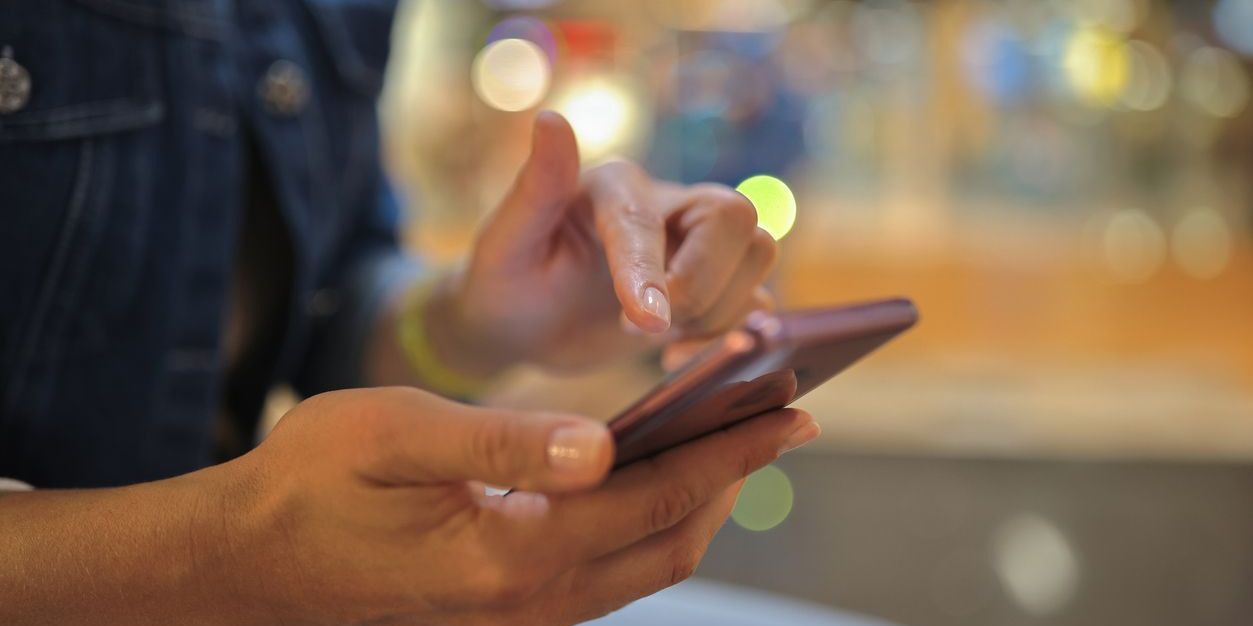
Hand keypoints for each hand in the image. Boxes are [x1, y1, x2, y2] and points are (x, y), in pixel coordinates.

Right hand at [209, 387, 818, 624]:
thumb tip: (605, 445)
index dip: (727, 452)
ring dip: (699, 504)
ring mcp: (520, 617)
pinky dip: (652, 526)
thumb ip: (502, 440)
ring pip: (645, 566)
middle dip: (733, 478)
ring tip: (735, 445)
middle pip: (669, 542)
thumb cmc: (309, 484)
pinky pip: (608, 575)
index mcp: (509, 554)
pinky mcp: (506, 610)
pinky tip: (656, 482)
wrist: (248, 561)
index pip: (653, 498)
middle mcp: (528, 602)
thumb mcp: (394, 436)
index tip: (789, 411)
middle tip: (783, 420)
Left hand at [432, 112, 777, 372]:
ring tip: (659, 344)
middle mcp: (666, 205)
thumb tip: (549, 118)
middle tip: (648, 331)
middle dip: (703, 284)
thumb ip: (534, 186)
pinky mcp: (712, 288)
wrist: (523, 325)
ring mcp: (695, 247)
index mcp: (616, 186)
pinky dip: (731, 333)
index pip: (649, 220)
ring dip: (719, 312)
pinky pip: (757, 300)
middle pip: (735, 218)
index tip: (644, 323)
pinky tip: (675, 355)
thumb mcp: (505, 241)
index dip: (652, 272)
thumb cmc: (507, 280)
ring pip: (758, 254)